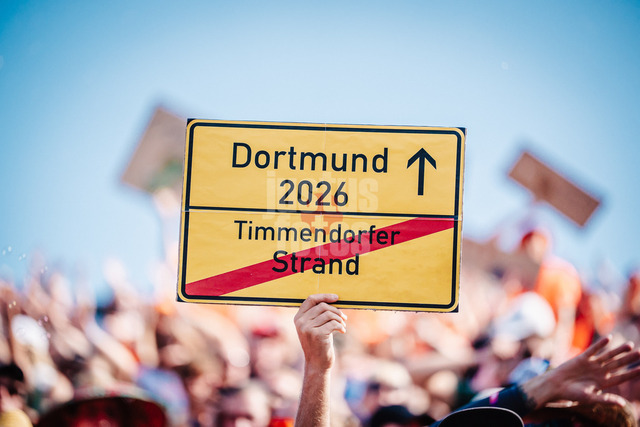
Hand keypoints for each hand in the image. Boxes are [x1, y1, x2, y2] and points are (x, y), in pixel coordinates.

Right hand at [294, 294, 346, 371]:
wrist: (317, 364)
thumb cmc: (319, 344)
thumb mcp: (314, 327)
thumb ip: (318, 314)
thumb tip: (334, 300)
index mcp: (298, 318)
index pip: (310, 299)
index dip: (324, 296)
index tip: (336, 298)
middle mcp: (301, 322)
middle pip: (322, 306)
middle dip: (336, 311)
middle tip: (344, 318)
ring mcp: (308, 329)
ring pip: (329, 314)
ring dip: (340, 319)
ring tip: (343, 325)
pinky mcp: (317, 335)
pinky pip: (333, 323)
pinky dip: (341, 326)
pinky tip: (342, 331)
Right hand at [523, 336, 639, 407]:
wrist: (556, 386)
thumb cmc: (571, 394)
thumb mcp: (589, 398)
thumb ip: (605, 399)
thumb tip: (623, 404)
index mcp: (603, 382)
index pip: (621, 377)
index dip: (632, 373)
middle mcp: (599, 372)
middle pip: (618, 364)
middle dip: (629, 359)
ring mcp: (591, 364)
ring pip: (608, 355)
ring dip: (618, 350)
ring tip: (630, 345)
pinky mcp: (582, 358)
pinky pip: (593, 350)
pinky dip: (600, 344)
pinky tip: (609, 339)